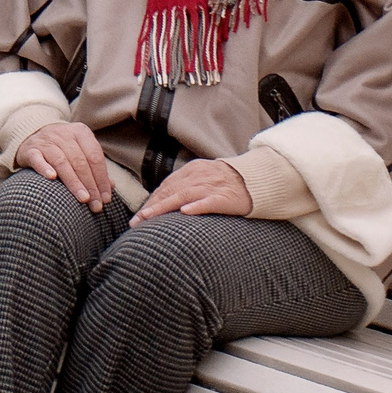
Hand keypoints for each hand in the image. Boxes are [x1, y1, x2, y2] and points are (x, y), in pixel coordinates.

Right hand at [17, 121, 115, 211]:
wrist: (31, 135)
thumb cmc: (61, 148)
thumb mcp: (80, 151)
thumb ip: (94, 167)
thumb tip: (110, 187)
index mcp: (80, 132)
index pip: (95, 157)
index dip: (102, 179)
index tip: (105, 199)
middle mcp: (63, 134)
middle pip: (80, 161)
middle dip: (90, 185)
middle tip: (96, 204)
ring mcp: (45, 141)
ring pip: (61, 161)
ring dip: (73, 182)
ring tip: (83, 198)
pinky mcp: (30, 149)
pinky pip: (37, 158)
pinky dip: (44, 167)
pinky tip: (52, 178)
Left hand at [131, 158, 249, 226]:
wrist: (254, 180)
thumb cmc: (226, 182)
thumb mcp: (203, 177)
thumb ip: (186, 185)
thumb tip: (164, 199)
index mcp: (192, 171)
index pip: (167, 186)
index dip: (151, 200)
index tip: (139, 215)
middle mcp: (198, 177)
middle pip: (170, 191)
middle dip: (151, 207)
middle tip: (136, 221)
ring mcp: (211, 187)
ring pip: (183, 196)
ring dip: (163, 207)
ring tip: (149, 217)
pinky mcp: (224, 198)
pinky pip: (208, 202)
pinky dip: (196, 206)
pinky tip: (184, 212)